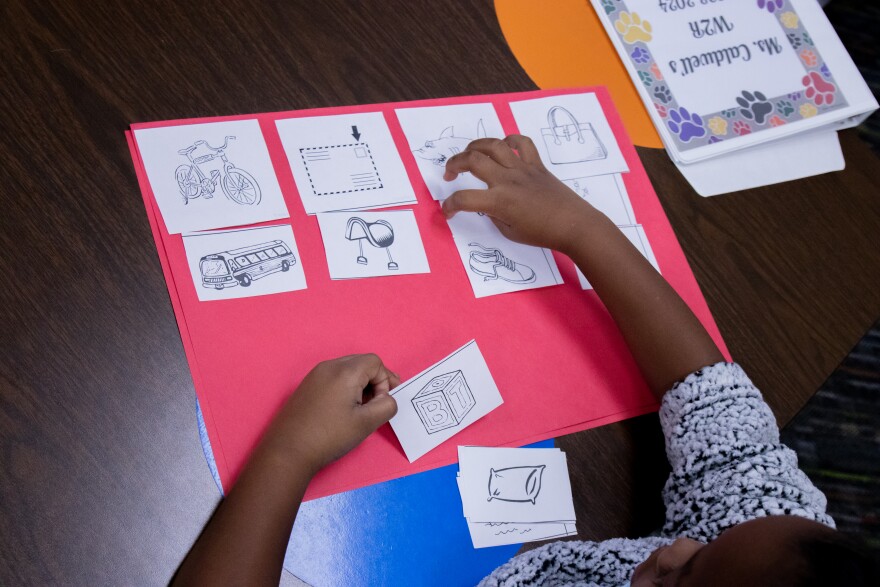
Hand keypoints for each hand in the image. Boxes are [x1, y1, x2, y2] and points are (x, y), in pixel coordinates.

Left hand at [260, 354, 398, 474]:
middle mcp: (328, 366)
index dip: (385, 380)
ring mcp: (315, 375)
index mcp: (344, 371)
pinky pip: (334, 377)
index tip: (382, 403)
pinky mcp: (307, 385)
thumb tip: (387, 398)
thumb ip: (386, 406)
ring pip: (348, 369)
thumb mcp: (366, 423)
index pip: (375, 362)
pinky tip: (343, 409)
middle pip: (361, 362)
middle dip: (374, 381)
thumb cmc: (330, 436)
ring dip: (360, 384)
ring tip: (361, 408)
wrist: (288, 451)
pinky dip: (346, 387)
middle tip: (377, 404)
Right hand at [441, 135, 598, 253]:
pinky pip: (522, 143)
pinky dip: (510, 141)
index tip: (448, 211)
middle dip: (454, 164)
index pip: (464, 199)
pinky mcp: (536, 164)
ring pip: (493, 145)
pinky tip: (504, 148)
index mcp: (499, 202)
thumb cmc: (542, 234)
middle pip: (472, 160)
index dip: (450, 205)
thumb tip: (487, 203)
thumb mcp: (509, 231)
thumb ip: (494, 214)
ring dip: (475, 146)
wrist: (574, 225)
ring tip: (469, 154)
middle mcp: (507, 180)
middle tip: (450, 174)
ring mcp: (522, 169)